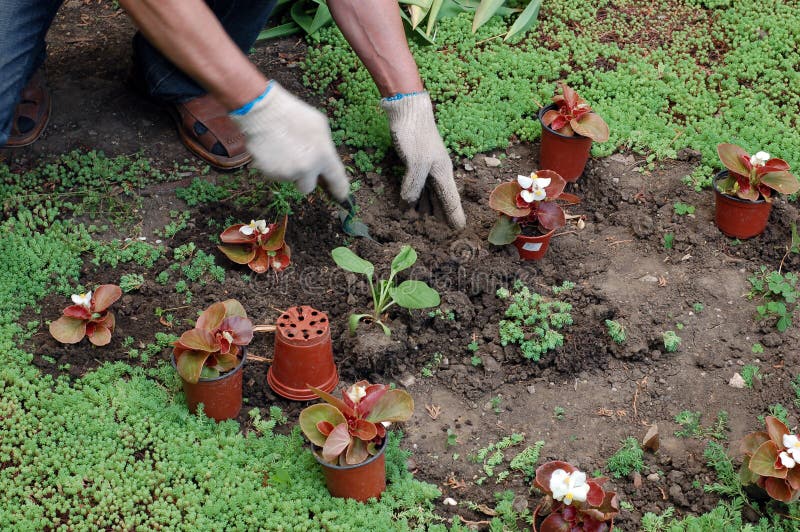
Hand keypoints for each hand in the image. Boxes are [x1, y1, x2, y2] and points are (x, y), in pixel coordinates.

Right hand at [230, 82, 348, 200]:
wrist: (262, 110)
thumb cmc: (293, 114)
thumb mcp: (319, 125)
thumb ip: (325, 147)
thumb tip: (324, 162)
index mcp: (323, 155)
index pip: (336, 179)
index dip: (339, 190)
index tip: (341, 196)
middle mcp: (307, 168)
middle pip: (307, 188)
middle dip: (303, 179)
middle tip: (297, 162)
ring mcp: (287, 173)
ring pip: (289, 179)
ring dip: (287, 169)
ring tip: (282, 147)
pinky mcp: (269, 174)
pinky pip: (274, 175)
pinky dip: (273, 166)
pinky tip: (271, 149)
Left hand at [381, 92, 465, 228]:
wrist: (407, 109)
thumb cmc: (415, 134)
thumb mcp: (415, 162)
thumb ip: (414, 185)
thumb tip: (409, 204)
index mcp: (443, 174)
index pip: (451, 201)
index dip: (455, 216)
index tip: (459, 230)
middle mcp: (437, 174)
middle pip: (440, 200)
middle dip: (438, 216)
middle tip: (434, 234)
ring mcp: (427, 169)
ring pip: (429, 194)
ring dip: (425, 208)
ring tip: (421, 223)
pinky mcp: (415, 164)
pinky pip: (418, 186)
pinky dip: (415, 198)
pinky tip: (409, 205)